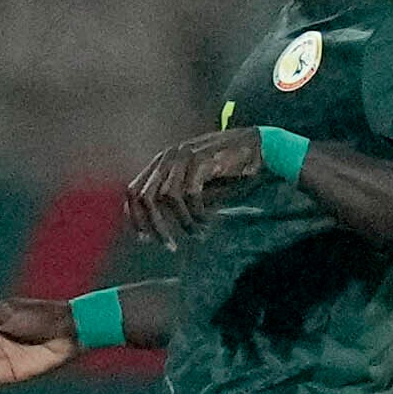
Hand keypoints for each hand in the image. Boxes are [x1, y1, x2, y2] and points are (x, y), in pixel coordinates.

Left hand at [123, 127, 266, 243]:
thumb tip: (159, 226)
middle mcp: (167, 157)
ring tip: (196, 232)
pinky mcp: (202, 159)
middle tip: (170, 245)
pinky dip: (196, 212)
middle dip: (156, 226)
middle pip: (145, 197)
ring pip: (166, 197)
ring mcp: (184, 156)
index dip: (135, 218)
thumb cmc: (228, 171)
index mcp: (161, 163)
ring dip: (181, 221)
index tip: (146, 239)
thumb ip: (176, 202)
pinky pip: (189, 193)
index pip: (133, 191)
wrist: (259, 148)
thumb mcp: (198, 188)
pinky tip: (207, 221)